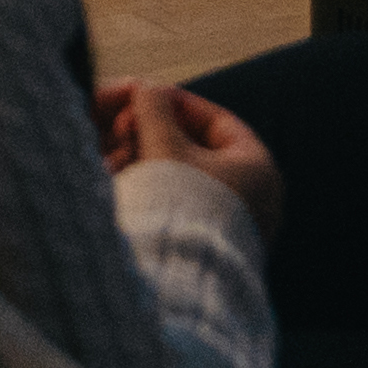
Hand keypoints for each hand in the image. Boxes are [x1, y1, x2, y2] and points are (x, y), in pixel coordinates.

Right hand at [100, 80, 279, 234]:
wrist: (181, 278)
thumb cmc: (182, 207)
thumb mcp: (165, 145)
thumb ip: (154, 109)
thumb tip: (147, 89)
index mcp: (257, 166)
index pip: (216, 120)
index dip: (174, 103)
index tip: (141, 98)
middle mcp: (253, 195)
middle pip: (194, 148)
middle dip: (149, 135)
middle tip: (118, 131)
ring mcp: (232, 223)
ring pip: (180, 178)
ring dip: (142, 161)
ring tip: (109, 160)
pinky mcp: (209, 245)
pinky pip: (178, 205)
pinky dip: (150, 190)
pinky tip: (117, 183)